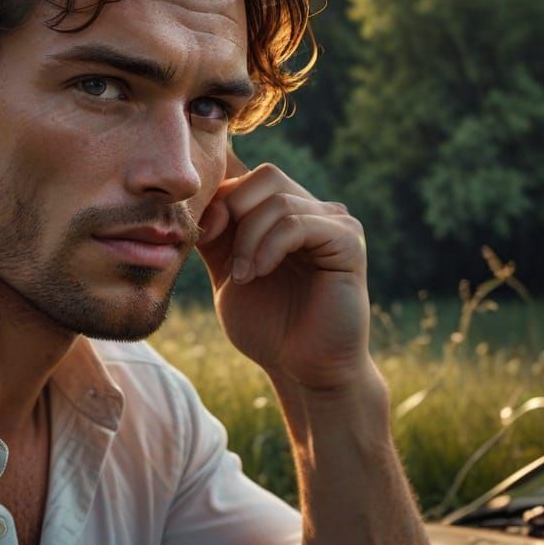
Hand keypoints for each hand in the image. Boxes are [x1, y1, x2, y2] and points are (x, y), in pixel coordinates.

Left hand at [196, 150, 370, 390]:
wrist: (300, 368)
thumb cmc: (266, 325)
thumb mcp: (226, 271)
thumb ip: (214, 234)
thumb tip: (194, 197)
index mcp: (284, 214)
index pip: (248, 176)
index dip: (219, 198)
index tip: (203, 235)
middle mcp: (313, 210)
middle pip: (265, 177)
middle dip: (234, 213)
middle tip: (226, 260)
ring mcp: (335, 223)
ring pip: (278, 200)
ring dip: (249, 239)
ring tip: (243, 277)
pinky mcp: (348, 241)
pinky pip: (300, 223)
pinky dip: (270, 246)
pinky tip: (259, 273)